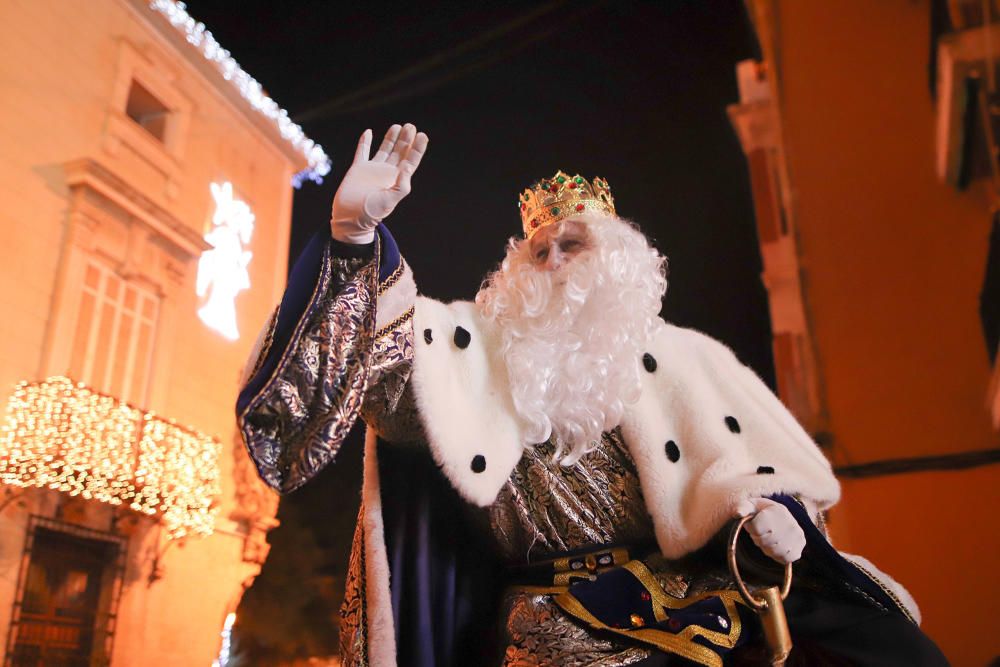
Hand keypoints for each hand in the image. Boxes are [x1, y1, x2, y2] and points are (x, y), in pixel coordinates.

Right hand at [330, 123, 428, 243]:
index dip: (418, 148)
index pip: (411, 161)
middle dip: (406, 139)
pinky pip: (362, 152)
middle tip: (410, 126)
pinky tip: (369, 132)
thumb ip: (401, 185)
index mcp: (397, 180)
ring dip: (391, 138)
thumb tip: (408, 167)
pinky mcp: (358, 169)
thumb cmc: (372, 213)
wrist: (351, 218)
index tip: (422, 135)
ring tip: (398, 126)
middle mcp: (387, 173)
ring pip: (384, 149)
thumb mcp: (390, 200)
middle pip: (400, 152)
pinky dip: (365, 142)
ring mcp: (372, 170)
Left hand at [736, 497, 805, 564]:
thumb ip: (742, 508)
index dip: (751, 530)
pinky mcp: (800, 545)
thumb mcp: (748, 506)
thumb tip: (738, 513)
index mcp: (777, 510)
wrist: (775, 516)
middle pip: (766, 541)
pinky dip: (777, 555)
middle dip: (759, 539)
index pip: (757, 529)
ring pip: (775, 551)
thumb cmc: (758, 512)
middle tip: (761, 532)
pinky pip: (785, 558)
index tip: (753, 525)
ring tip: (768, 538)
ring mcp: (798, 534)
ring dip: (767, 547)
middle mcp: (791, 522)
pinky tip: (775, 545)